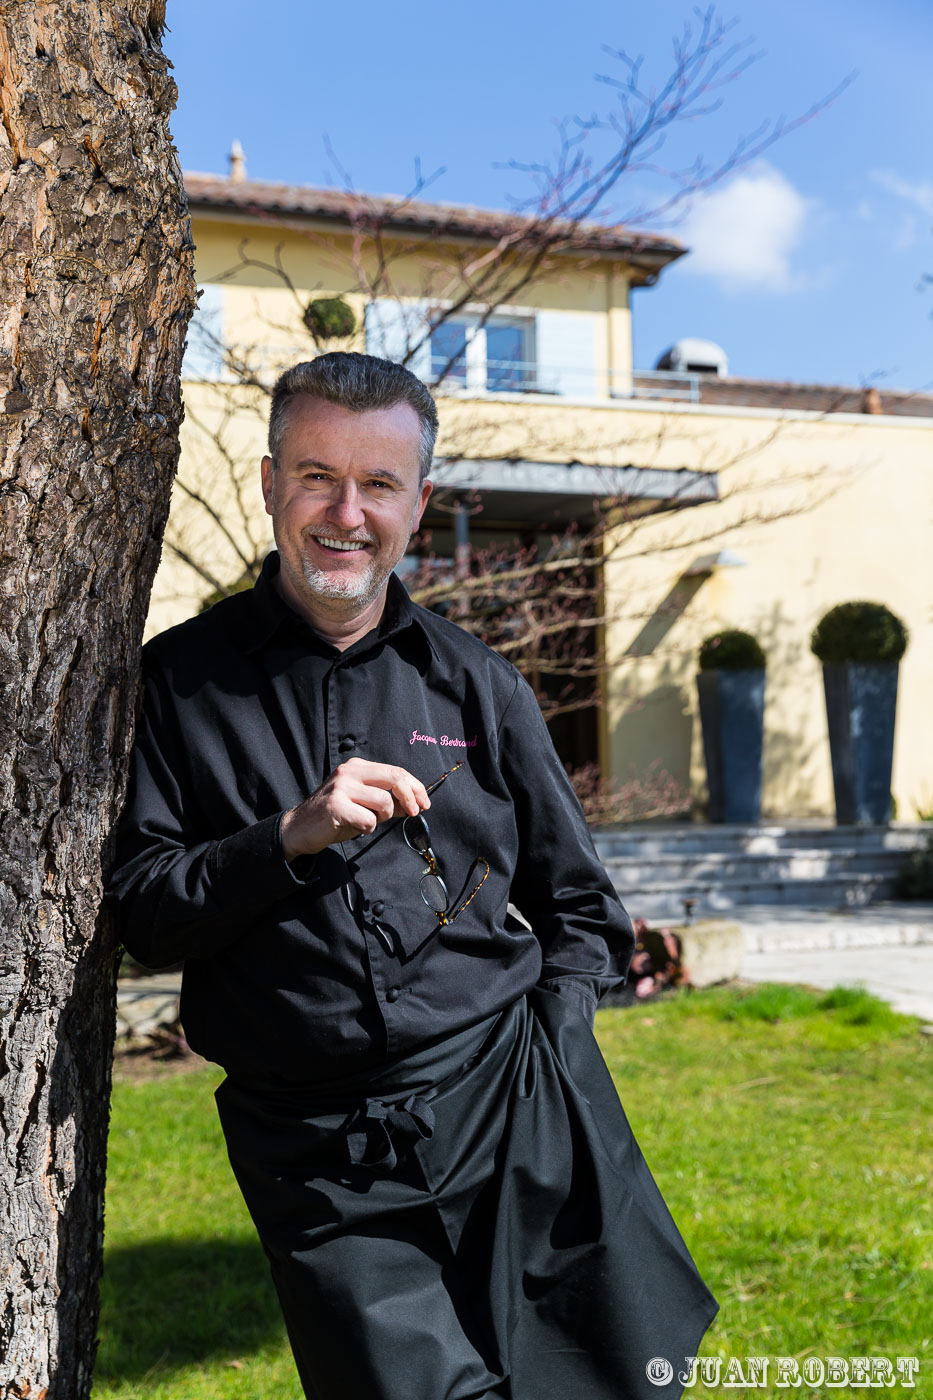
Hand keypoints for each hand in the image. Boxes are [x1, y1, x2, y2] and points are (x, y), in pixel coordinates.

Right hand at [281, 758, 429, 859]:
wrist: (299, 829)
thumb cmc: (334, 817)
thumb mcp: (364, 806)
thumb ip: (388, 802)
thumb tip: (415, 804)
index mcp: (357, 767)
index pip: (396, 771)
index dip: (415, 787)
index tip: (425, 803)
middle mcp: (349, 772)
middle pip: (394, 778)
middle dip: (410, 797)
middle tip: (416, 813)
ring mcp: (341, 787)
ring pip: (384, 801)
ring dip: (383, 817)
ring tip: (368, 821)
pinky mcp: (335, 806)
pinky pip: (368, 820)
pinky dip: (368, 828)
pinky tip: (356, 828)